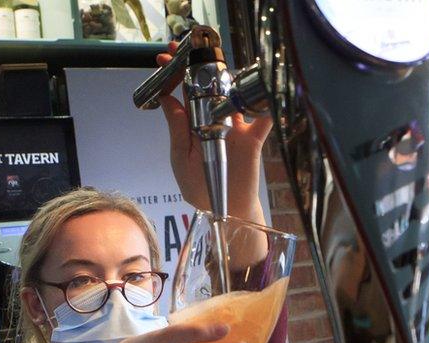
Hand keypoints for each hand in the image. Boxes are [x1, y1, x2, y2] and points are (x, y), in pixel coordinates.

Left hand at [155, 42, 273, 224]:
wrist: (224, 210)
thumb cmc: (199, 187)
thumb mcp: (181, 158)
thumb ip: (178, 129)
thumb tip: (168, 99)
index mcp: (193, 124)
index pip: (183, 93)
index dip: (174, 74)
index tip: (163, 58)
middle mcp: (214, 120)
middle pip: (209, 86)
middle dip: (199, 65)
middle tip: (189, 46)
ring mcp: (235, 127)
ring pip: (234, 95)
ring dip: (229, 76)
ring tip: (218, 58)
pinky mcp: (253, 138)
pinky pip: (262, 118)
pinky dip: (264, 104)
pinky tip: (262, 90)